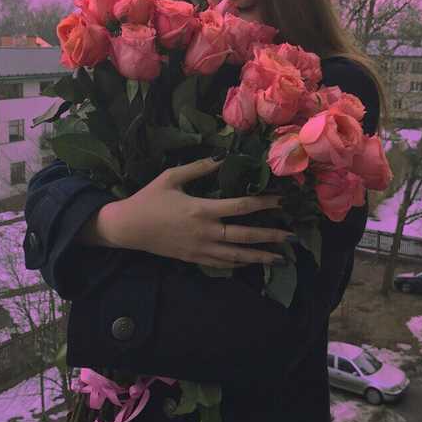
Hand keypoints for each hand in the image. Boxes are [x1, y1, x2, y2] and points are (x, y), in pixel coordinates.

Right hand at [99, 156, 295, 268]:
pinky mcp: (193, 258)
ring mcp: (200, 248)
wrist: (128, 228)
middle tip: (293, 236)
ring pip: (237, 255)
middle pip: (245, 236)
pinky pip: (221, 264)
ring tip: (281, 259)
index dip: (264, 204)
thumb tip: (223, 158)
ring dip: (261, 257)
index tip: (282, 201)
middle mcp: (205, 232)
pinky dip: (238, 264)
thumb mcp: (171, 177)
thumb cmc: (149, 199)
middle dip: (271, 236)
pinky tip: (251, 262)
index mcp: (201, 209)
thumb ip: (199, 168)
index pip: (241, 207)